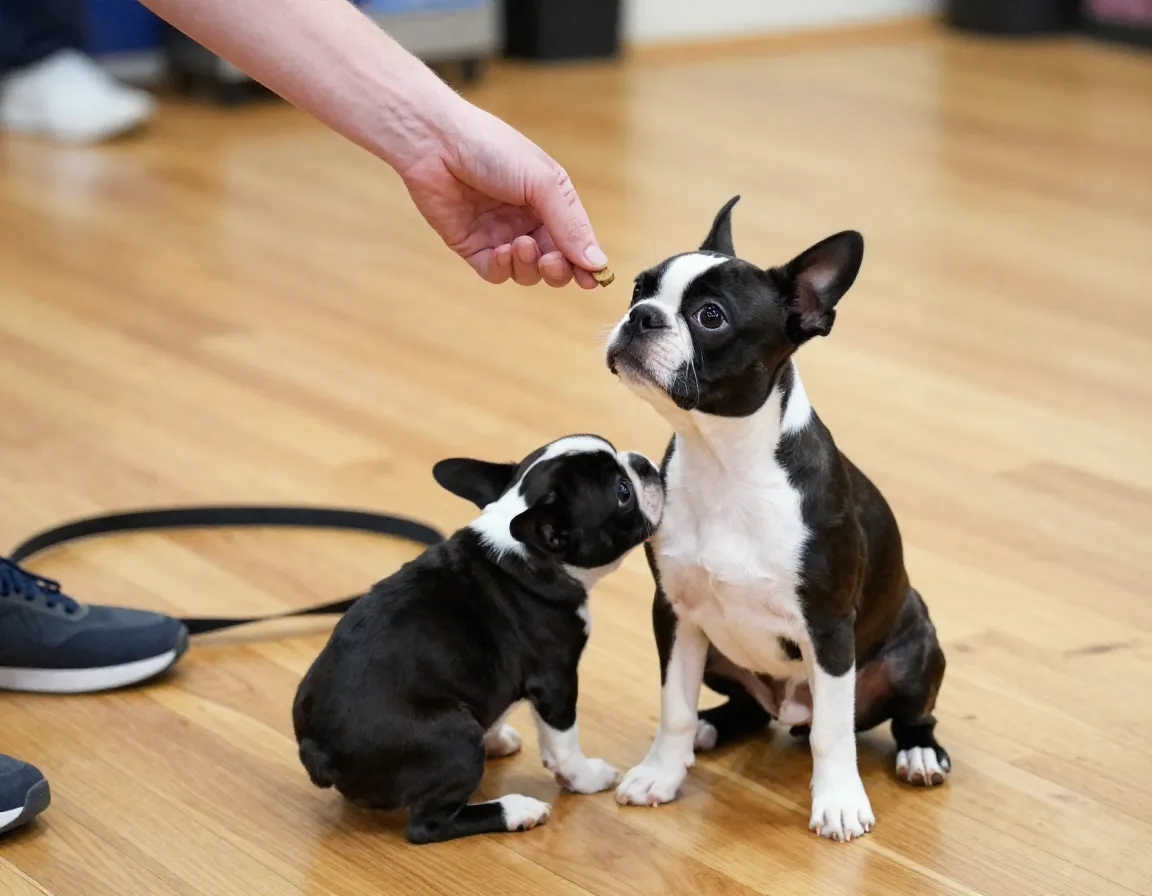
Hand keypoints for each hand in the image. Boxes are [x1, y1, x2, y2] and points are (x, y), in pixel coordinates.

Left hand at [399, 102, 607, 288]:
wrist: (436, 141)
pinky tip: (502, 251)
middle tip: (551, 261)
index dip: (587, 263)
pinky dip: (504, 268)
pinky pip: (496, 272)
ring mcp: (501, 234)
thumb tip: (598, 263)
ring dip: (529, 267)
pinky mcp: (473, 245)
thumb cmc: (491, 148)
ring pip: (526, 273)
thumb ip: (569, 225)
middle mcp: (528, 220)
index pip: (577, 241)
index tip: (594, 279)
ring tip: (521, 245)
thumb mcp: (542, 182)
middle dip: (558, 270)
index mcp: (552, 200)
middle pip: (555, 264)